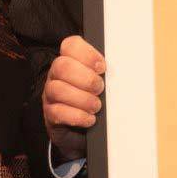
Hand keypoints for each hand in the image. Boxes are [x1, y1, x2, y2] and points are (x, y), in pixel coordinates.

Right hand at [42, 36, 105, 160]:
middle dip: (85, 78)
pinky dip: (77, 116)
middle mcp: (57, 75)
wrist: (84, 132)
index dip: (86, 54)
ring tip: (96, 106)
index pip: (70, 45)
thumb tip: (125, 73)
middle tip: (100, 89)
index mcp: (70, 61)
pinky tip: (89, 119)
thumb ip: (108, 74)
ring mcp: (51, 94)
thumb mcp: (103, 83)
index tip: (102, 67)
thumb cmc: (95, 101)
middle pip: (62, 66)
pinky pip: (58, 112)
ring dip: (82, 99)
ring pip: (57, 89)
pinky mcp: (50, 114)